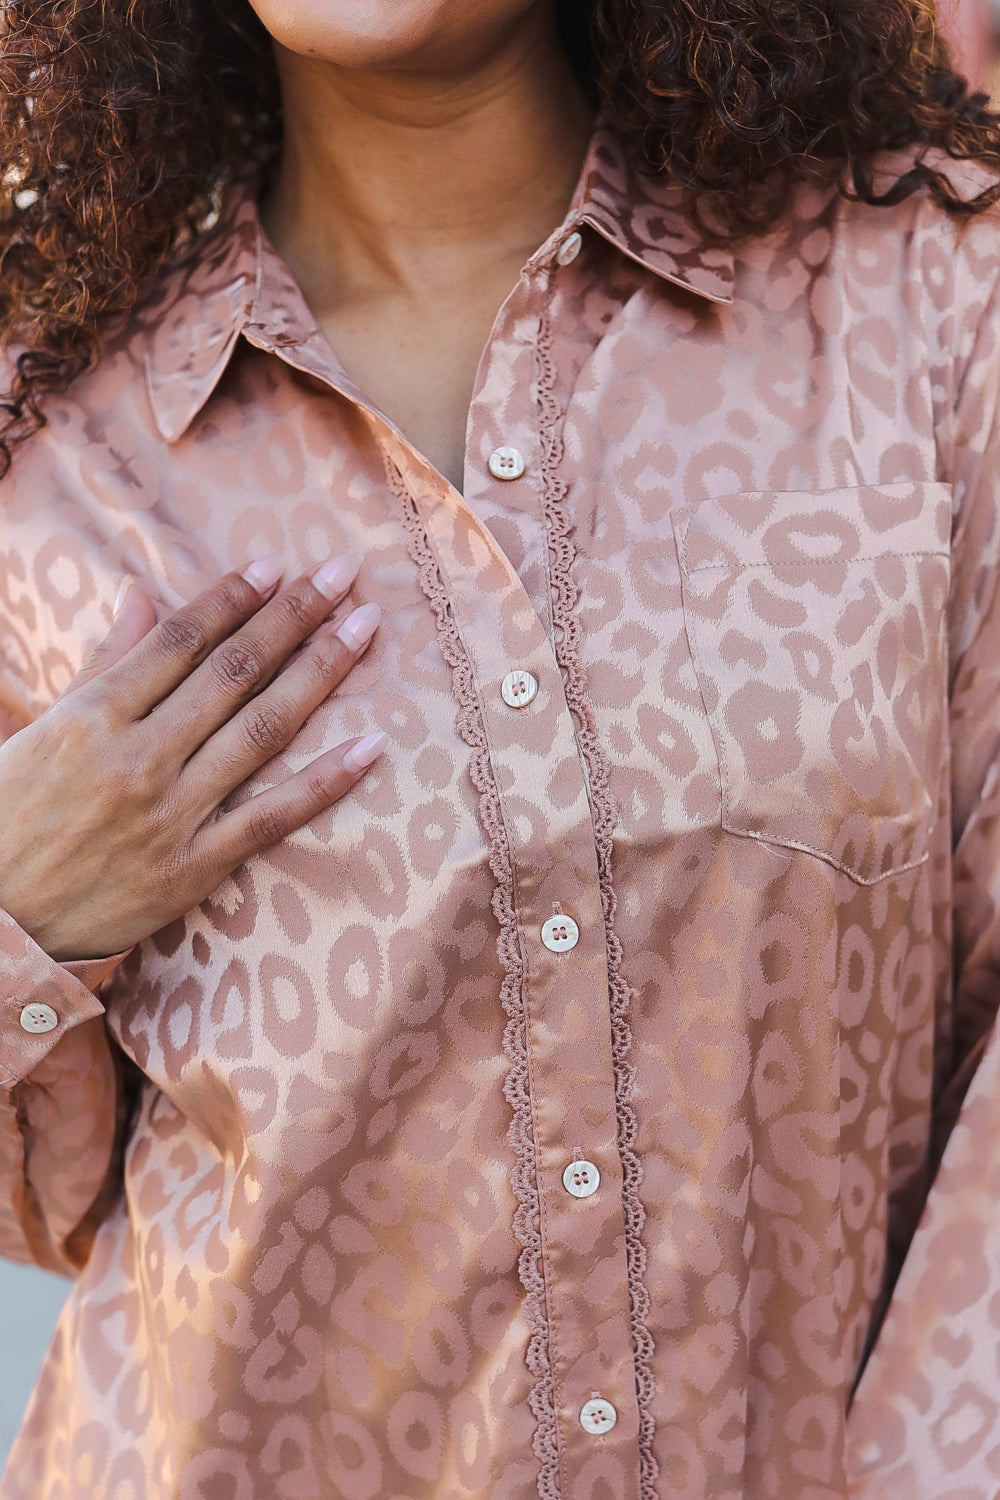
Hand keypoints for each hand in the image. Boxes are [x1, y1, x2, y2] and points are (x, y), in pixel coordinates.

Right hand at [0, 555, 384, 960]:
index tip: (279, 566)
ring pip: (262, 730)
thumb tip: (142, 594)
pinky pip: (273, 817)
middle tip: (342, 574)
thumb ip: (101, 663)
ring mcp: (171, 814)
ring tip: (364, 627)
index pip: (180, 640)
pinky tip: (371, 745)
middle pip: (233, 673)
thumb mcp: (44, 730)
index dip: (235, 598)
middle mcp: (138, 757)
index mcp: (93, 716)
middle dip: (294, 616)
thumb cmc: (11, 817)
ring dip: (321, 672)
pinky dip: (326, 781)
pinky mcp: (194, 868)